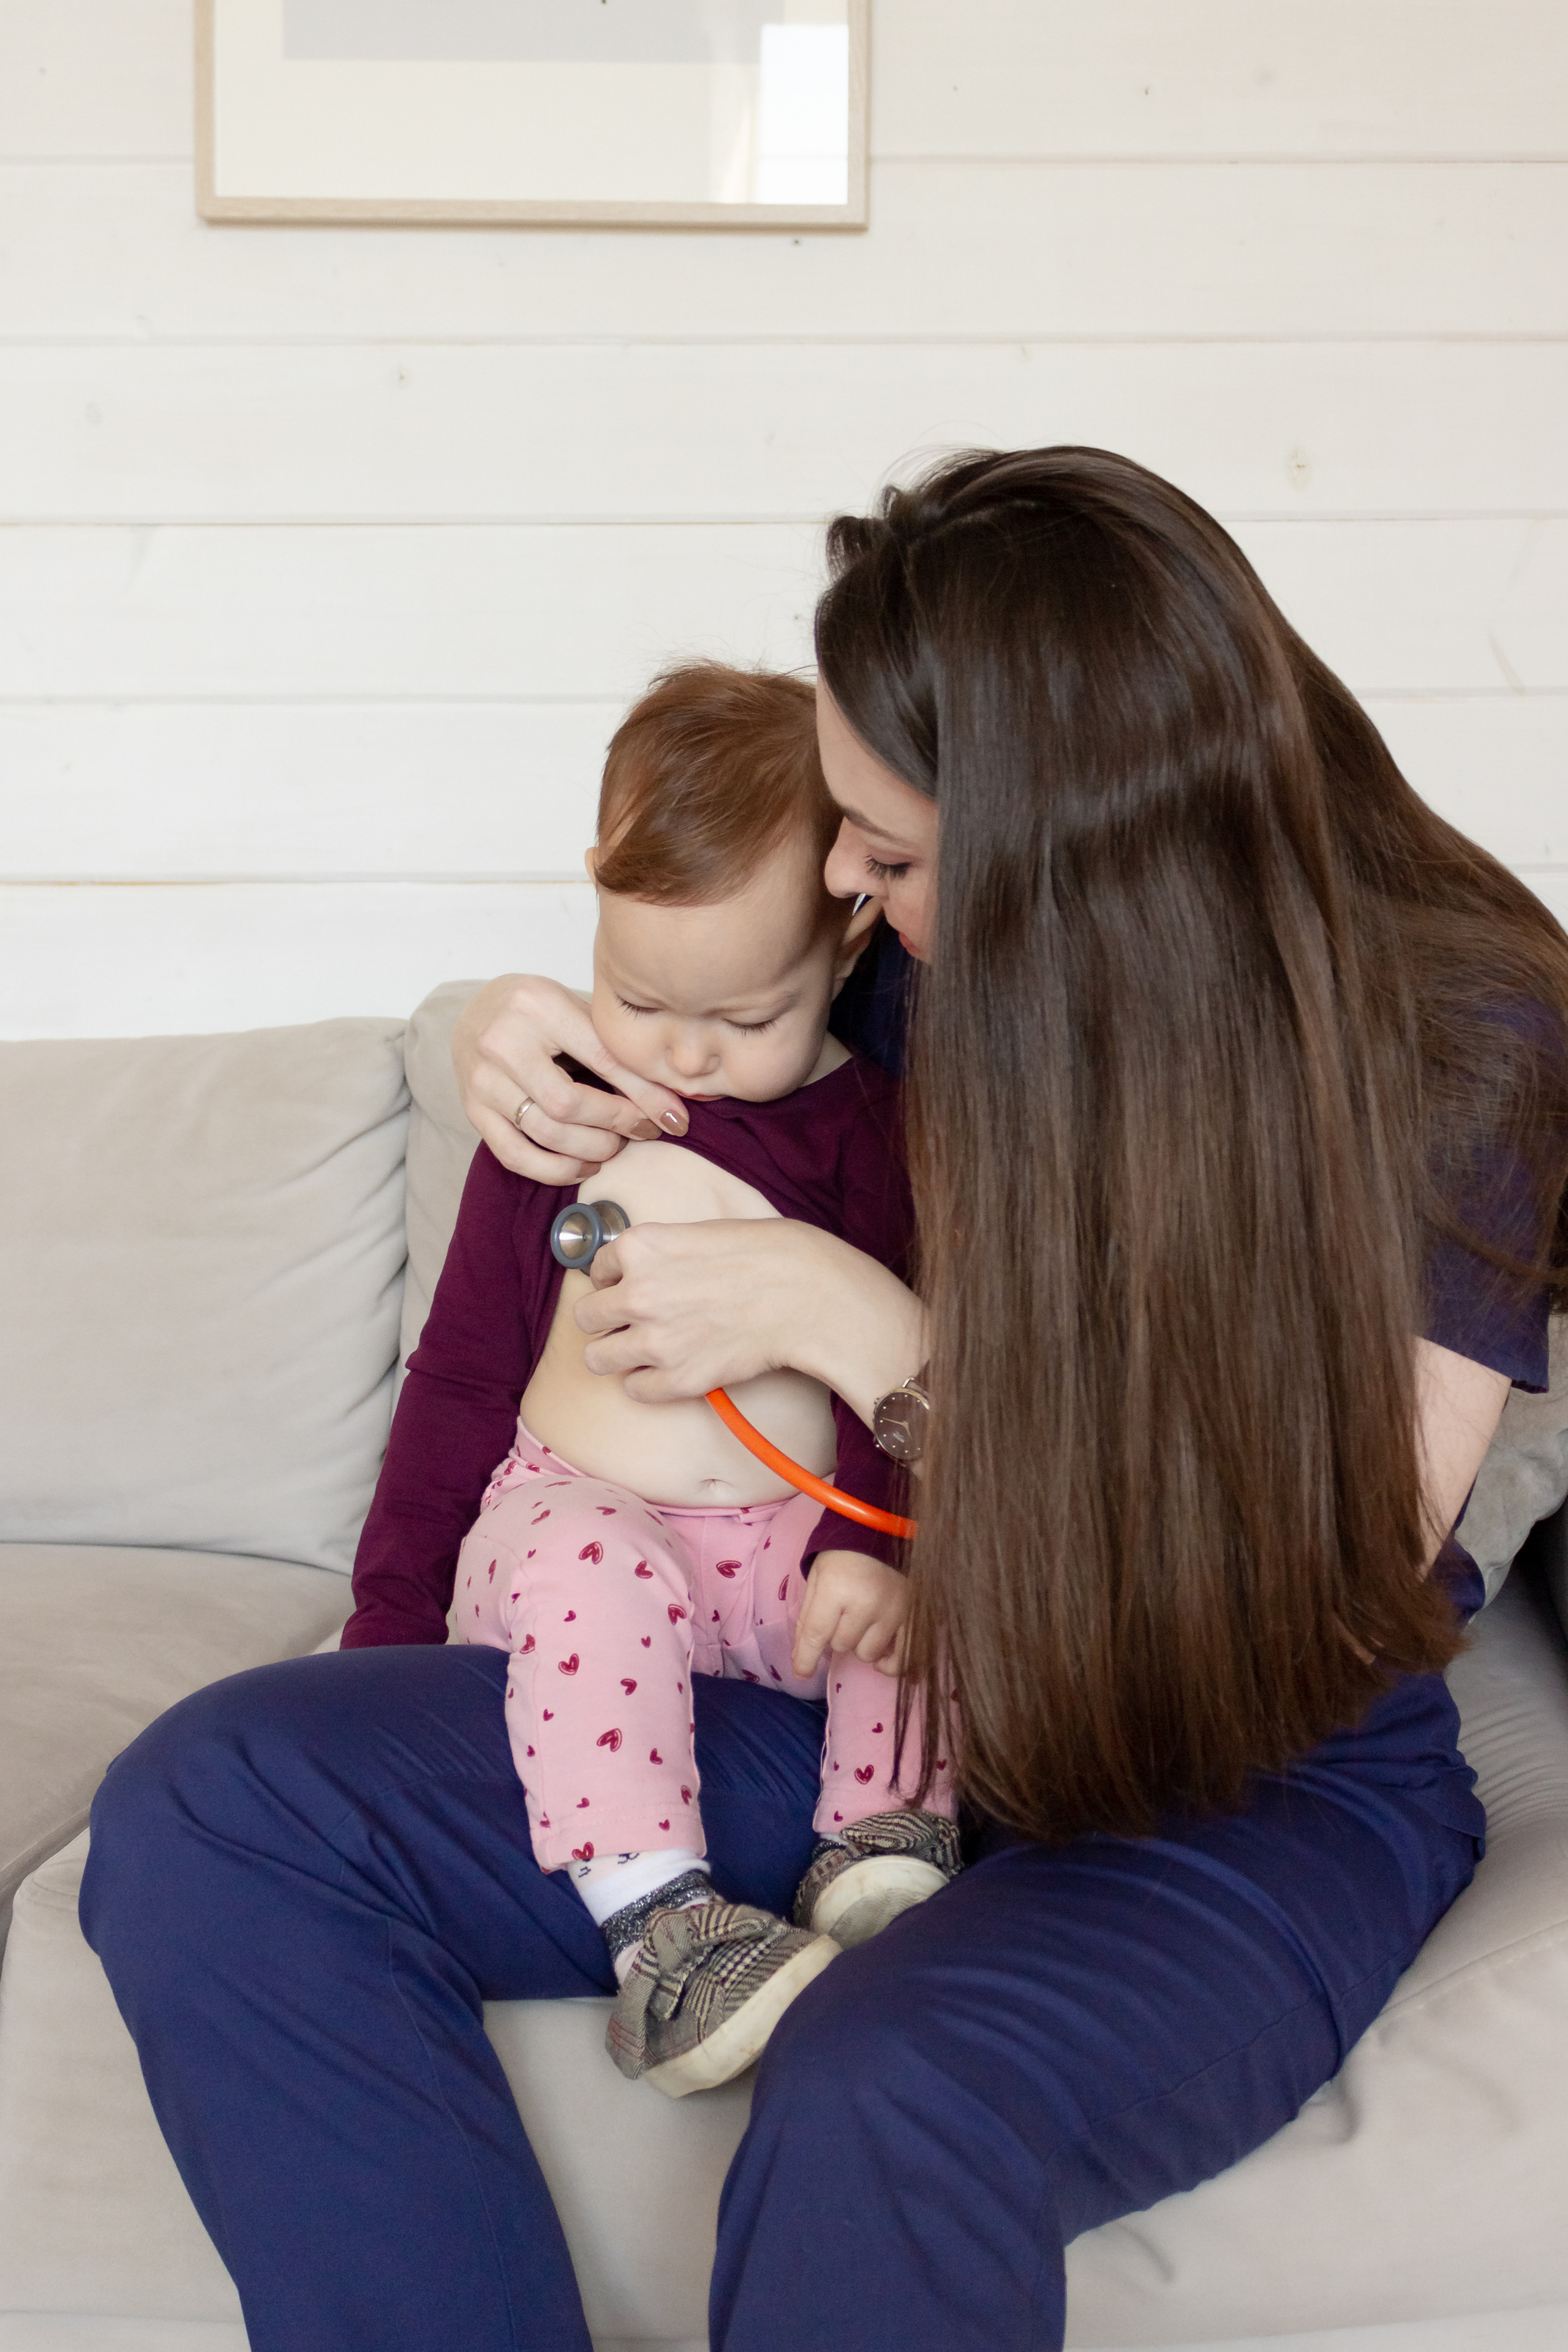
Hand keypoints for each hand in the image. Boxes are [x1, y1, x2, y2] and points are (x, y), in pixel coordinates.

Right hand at [451, 973, 687, 1181]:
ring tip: (615, 1147)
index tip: (674, 1119)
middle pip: (569, 1103)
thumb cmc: (539, 1011)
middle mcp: (503, 1041)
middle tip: (642, 1131)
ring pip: (545, 1133)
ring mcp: (482, 1079)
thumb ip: (617, 1048)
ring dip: (591, 1150)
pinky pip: (515, 1155)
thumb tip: (676, 1099)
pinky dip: (554, 1170)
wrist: (477, 1009)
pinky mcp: (472, 1109)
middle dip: (616, 1125)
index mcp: (539, 1005)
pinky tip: (582, 1167)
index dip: (644, 1095)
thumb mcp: (578, 1010)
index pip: (603, 1060)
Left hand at [577, 1217, 927, 1418]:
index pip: (597, 1268)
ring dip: (617, 1355)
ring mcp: (654, 1340)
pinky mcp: (677, 1379)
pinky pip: (635, 1390)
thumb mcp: (706, 1230)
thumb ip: (666, 1249)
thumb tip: (648, 1266)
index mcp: (642, 1246)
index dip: (613, 1279)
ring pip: (598, 1359)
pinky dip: (649, 1384)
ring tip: (642, 1352)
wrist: (809, 1294)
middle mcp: (636, 1292)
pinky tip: (671, 1371)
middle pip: (586, 1316)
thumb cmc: (772, 1254)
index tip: (628, 1285)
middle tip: (628, 1322)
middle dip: (604, 1320)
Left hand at [792, 1551, 909, 1680]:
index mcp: (836, 1589)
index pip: (817, 1634)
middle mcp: (865, 1604)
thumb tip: (801, 1659)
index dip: (805, 1658)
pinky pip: (901, 1657)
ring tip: (861, 1624)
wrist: (884, 1534)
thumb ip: (808, 1618)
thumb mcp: (817, 1579)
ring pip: (866, 1653)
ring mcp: (891, 1612)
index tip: (802, 1672)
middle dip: (835, 1635)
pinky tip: (881, 1659)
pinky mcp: (911, 1617)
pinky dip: (889, 1663)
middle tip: (840, 1614)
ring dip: (858, 1643)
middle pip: (841, 1645)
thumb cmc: (843, 1555)